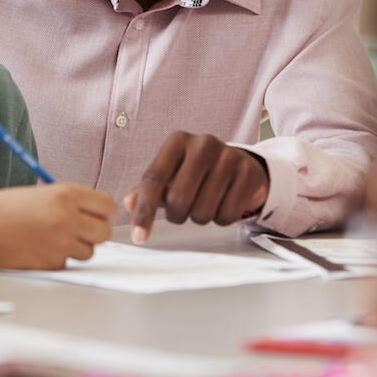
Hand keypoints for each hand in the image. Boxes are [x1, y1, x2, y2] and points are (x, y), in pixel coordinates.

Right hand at [0, 183, 113, 269]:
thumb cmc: (4, 209)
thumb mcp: (42, 194)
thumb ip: (70, 202)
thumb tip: (96, 214)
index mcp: (66, 194)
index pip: (107, 206)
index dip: (102, 213)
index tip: (94, 216)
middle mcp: (67, 218)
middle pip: (104, 232)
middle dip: (94, 233)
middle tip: (78, 231)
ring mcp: (60, 243)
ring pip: (89, 252)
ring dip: (76, 248)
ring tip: (52, 239)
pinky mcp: (51, 263)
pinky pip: (67, 263)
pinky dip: (57, 259)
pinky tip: (38, 249)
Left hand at [124, 131, 268, 244]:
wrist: (241, 165)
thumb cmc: (200, 171)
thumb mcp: (171, 173)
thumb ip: (149, 189)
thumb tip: (128, 204)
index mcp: (178, 141)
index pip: (153, 179)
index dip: (144, 211)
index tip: (139, 235)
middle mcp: (203, 144)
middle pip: (178, 198)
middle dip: (177, 214)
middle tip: (183, 210)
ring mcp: (229, 157)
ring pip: (203, 210)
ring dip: (200, 217)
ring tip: (205, 202)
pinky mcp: (248, 174)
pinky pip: (227, 214)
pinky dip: (222, 218)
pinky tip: (224, 203)